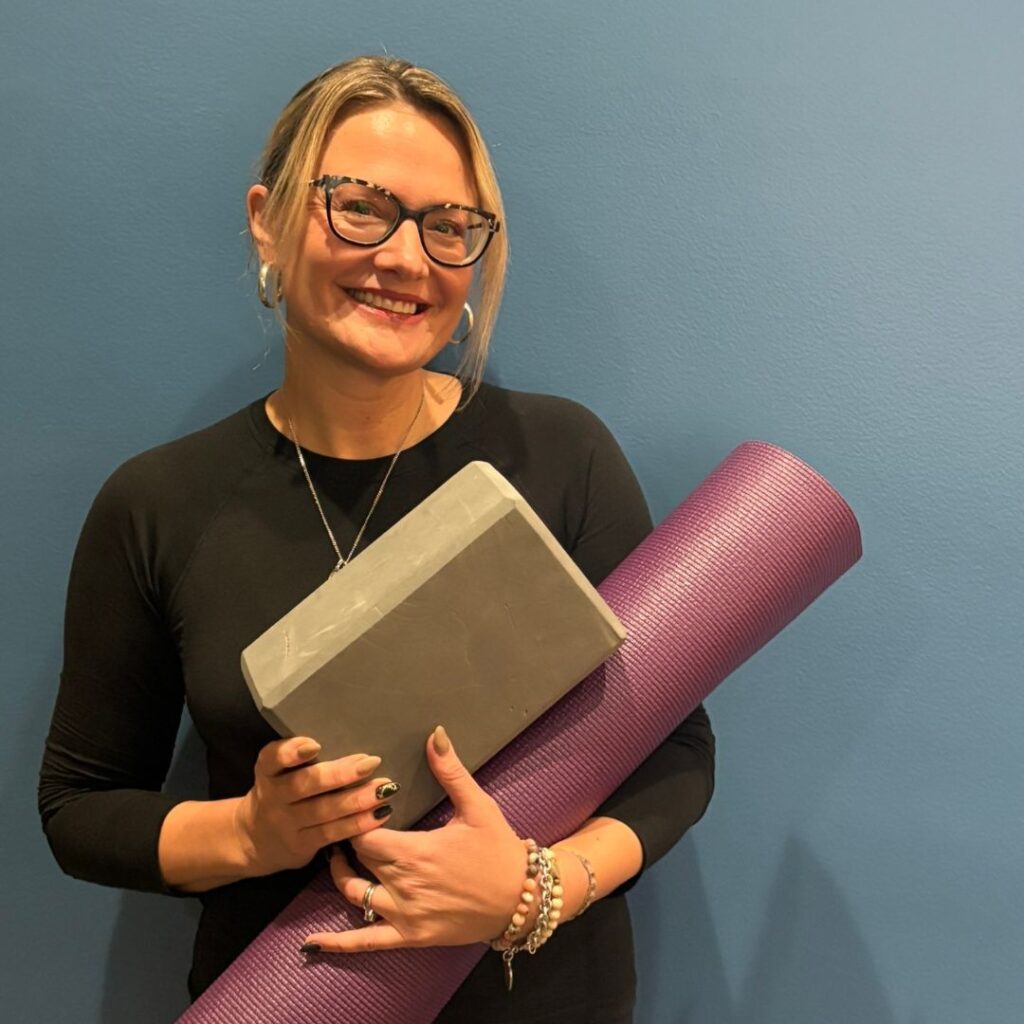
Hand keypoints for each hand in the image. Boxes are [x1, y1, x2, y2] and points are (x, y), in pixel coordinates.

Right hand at [234, 736, 396, 876]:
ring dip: (357, 800)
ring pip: (323, 811)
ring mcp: (286, 824)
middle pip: (305, 785)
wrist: (255, 840)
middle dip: (340, 774)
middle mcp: (273, 797)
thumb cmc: (281, 792)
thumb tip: (351, 733)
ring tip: (384, 788)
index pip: (272, 758)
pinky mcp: (301, 846)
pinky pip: (332, 833)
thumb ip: (301, 756)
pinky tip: (380, 812)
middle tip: (371, 762)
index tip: (315, 744)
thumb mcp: (279, 772)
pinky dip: (358, 824)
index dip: (291, 751)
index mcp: (267, 771)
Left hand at [302, 726, 527, 951]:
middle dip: (348, 843)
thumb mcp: (477, 806)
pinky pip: (365, 942)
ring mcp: (404, 915)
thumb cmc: (498, 849)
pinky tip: (313, 942)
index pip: (365, 834)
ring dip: (342, 876)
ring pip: (354, 895)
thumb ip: (450, 770)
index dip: (357, 819)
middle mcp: (403, 885)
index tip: (356, 805)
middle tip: (344, 825)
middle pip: (357, 861)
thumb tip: (435, 733)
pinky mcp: (410, 937)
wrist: (522, 899)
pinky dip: (338, 943)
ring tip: (339, 858)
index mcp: (414, 851)